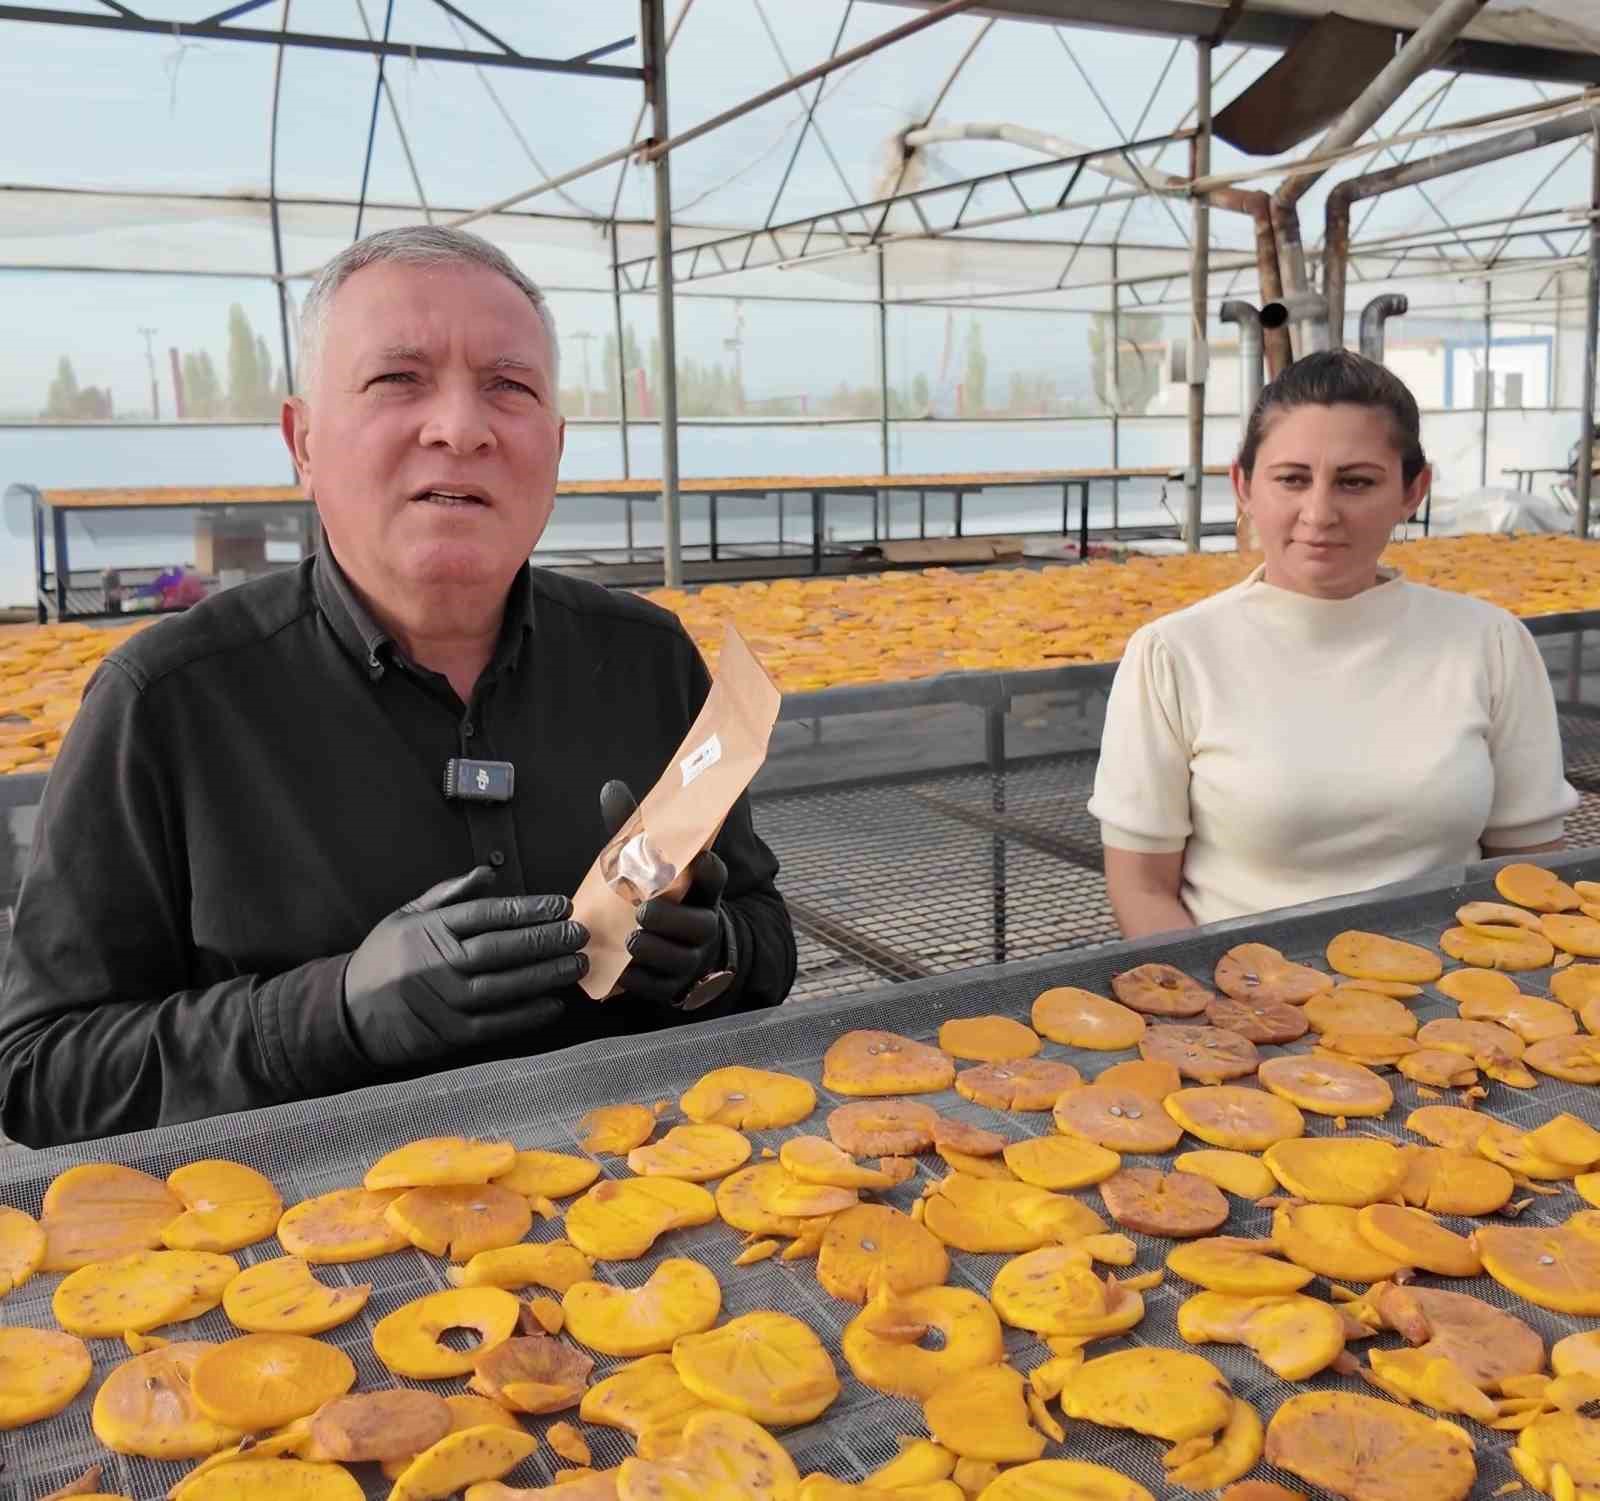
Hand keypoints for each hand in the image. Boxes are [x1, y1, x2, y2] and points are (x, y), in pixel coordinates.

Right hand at [343, 866, 588, 1070]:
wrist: (350, 1010)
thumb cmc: (386, 957)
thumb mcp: (408, 914)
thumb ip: (450, 893)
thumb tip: (488, 872)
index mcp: (429, 929)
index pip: (487, 914)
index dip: (529, 909)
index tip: (562, 904)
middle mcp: (437, 963)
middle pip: (501, 948)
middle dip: (546, 939)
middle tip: (579, 933)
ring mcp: (444, 1000)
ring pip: (504, 986)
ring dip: (546, 975)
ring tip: (576, 963)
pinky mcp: (449, 1032)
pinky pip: (496, 1023)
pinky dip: (527, 1014)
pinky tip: (553, 1003)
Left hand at [601, 779, 730, 1007]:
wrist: (673, 949)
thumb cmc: (656, 895)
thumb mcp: (647, 863)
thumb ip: (632, 829)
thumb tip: (610, 787)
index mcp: (702, 891)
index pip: (716, 878)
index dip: (710, 870)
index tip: (700, 859)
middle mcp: (703, 924)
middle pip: (698, 923)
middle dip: (672, 918)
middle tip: (644, 910)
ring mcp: (690, 958)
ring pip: (678, 957)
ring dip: (654, 949)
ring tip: (631, 940)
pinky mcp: (672, 986)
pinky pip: (658, 986)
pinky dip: (639, 980)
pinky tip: (621, 971)